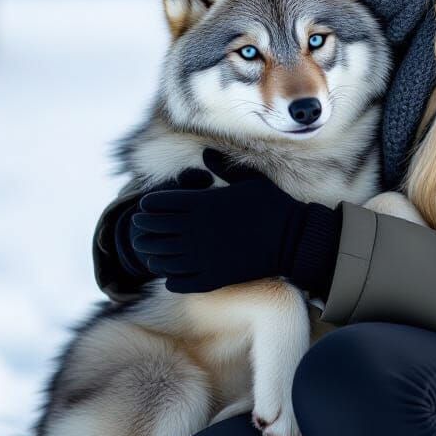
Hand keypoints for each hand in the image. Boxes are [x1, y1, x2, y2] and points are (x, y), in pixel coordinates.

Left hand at [130, 148, 311, 293]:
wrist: (293, 239)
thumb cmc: (272, 205)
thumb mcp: (248, 179)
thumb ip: (222, 167)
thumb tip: (206, 152)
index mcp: (202, 204)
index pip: (158, 204)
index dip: (149, 204)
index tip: (146, 206)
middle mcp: (196, 230)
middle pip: (154, 230)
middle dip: (144, 228)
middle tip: (141, 230)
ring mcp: (203, 257)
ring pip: (161, 258)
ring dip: (153, 254)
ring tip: (152, 253)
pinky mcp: (213, 278)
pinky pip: (178, 282)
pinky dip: (170, 278)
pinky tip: (171, 275)